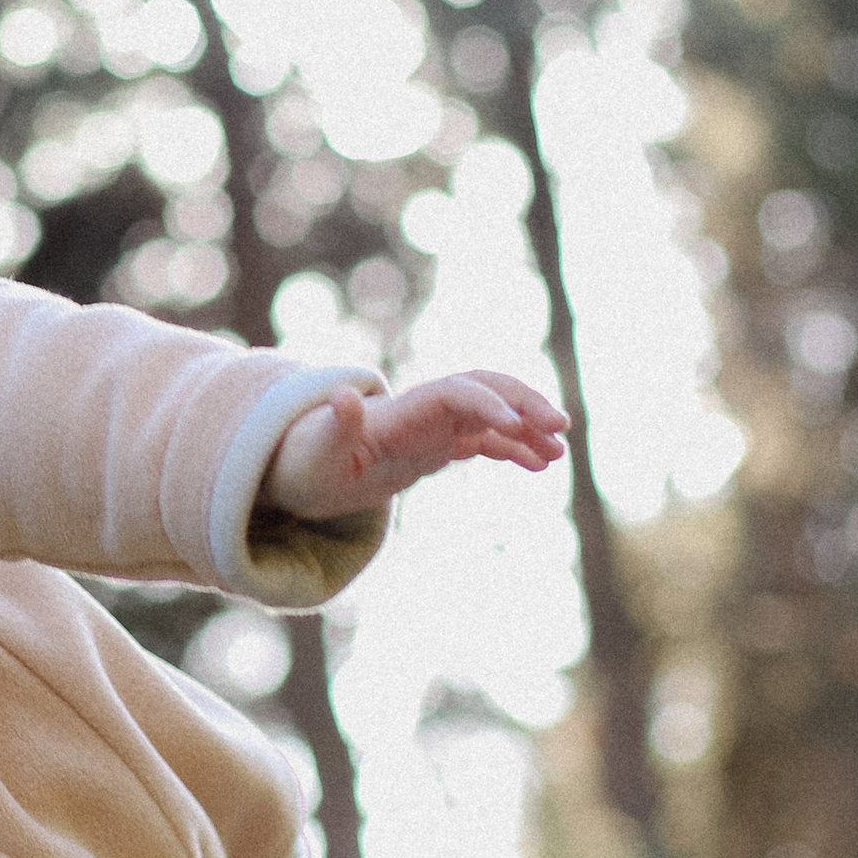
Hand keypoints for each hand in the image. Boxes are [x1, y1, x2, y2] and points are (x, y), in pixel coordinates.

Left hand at [267, 370, 566, 521]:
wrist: (299, 468)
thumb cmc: (305, 461)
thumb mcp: (316, 451)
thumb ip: (336, 425)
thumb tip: (345, 397)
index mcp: (400, 411)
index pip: (453, 393)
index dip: (485, 403)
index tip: (515, 426)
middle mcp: (422, 412)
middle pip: (483, 389)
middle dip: (523, 401)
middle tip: (559, 427)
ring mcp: (432, 427)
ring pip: (492, 413)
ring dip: (526, 425)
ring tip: (558, 453)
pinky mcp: (436, 445)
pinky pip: (485, 439)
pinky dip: (514, 447)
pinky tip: (540, 465)